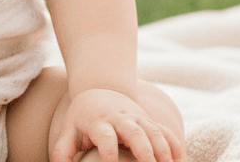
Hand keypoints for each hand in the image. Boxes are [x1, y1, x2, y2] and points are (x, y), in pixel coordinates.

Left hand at [50, 88, 184, 161]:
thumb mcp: (70, 129)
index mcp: (100, 122)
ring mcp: (138, 119)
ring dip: (165, 152)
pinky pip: (167, 133)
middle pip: (135, 132)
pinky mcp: (150, 122)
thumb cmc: (83, 117)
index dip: (108, 151)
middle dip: (145, 151)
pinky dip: (176, 148)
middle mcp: (121, 119)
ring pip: (155, 132)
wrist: (99, 88)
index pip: (105, 136)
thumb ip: (63, 149)